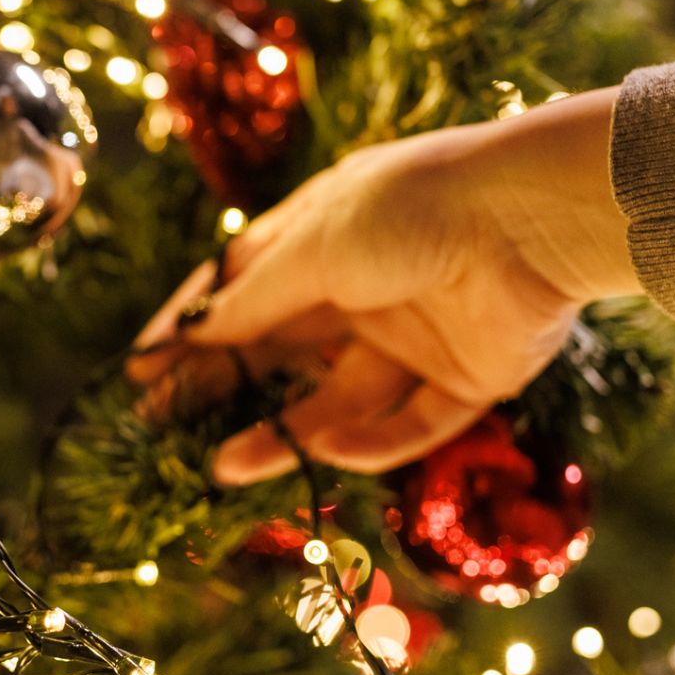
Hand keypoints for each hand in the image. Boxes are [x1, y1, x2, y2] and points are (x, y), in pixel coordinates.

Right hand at [127, 88, 639, 484]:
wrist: (532, 217)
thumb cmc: (411, 208)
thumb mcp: (313, 248)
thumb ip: (252, 300)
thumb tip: (189, 334)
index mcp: (324, 236)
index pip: (242, 287)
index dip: (193, 327)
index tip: (142, 367)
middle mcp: (365, 286)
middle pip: (281, 350)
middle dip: (221, 387)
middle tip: (160, 426)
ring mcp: (416, 334)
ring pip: (337, 400)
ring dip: (282, 433)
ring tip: (223, 467)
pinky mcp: (469, 379)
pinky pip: (414, 424)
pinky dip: (374, 444)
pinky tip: (330, 452)